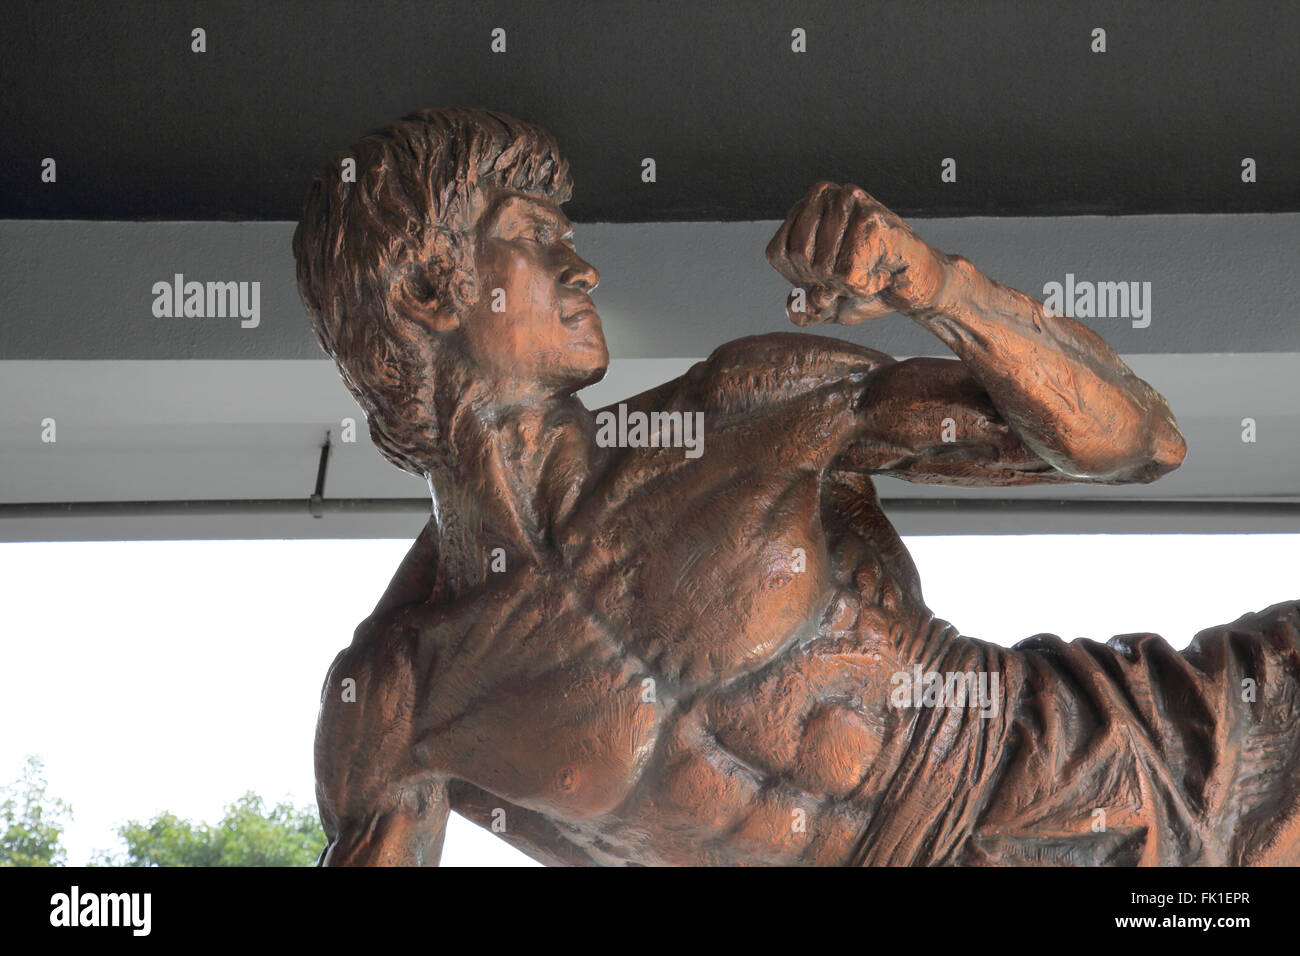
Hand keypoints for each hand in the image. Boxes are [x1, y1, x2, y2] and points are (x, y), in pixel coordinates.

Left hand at [765, 182, 946, 325]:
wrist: (916, 288)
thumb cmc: (871, 288)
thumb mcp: (826, 305)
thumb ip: (803, 311)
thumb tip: (793, 306)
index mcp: (808, 209)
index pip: (779, 252)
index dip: (802, 278)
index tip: (833, 275)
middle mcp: (828, 196)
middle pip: (798, 258)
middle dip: (825, 282)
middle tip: (856, 273)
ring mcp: (851, 202)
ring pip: (821, 267)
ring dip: (847, 285)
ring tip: (871, 270)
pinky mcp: (872, 219)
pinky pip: (847, 274)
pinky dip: (864, 287)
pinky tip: (882, 272)